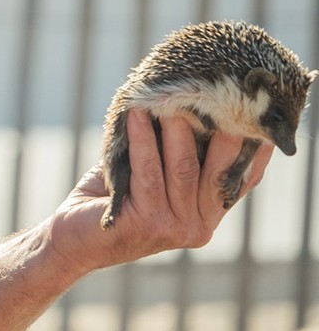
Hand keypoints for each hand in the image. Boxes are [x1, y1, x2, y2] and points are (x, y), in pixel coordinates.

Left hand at [50, 110, 272, 272]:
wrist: (74, 237)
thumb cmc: (113, 197)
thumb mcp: (155, 175)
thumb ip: (179, 152)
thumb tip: (192, 102)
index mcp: (208, 215)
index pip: (242, 179)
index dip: (251, 147)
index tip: (255, 112)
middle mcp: (199, 226)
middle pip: (218, 169)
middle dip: (219, 129)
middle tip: (214, 93)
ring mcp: (175, 228)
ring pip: (184, 168)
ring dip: (175, 128)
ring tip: (167, 97)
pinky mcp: (147, 223)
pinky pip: (148, 171)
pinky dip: (142, 139)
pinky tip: (136, 114)